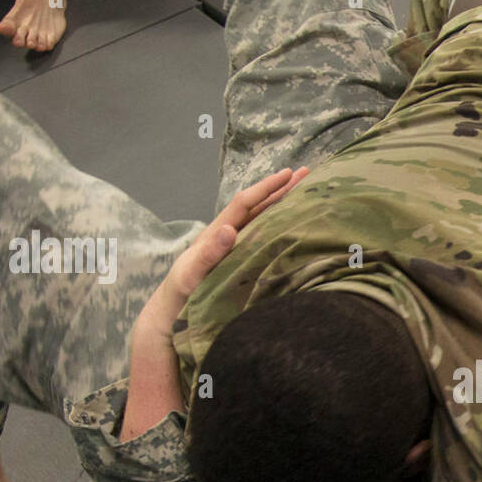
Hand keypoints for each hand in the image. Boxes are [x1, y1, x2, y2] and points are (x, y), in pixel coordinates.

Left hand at [138, 167, 308, 337]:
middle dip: (280, 188)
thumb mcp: (192, 273)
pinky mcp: (242, 256)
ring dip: (282, 203)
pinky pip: (263, 235)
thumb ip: (208, 253)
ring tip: (304, 190)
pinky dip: (280, 225)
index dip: (266, 188)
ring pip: (262, 217)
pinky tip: (294, 224)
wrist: (175, 308)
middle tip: (305, 172)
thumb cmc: (182, 291)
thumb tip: (229, 229)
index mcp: (218, 231)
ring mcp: (236, 244)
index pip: (245, 203)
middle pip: (257, 205)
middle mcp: (229, 233)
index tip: (287, 175)